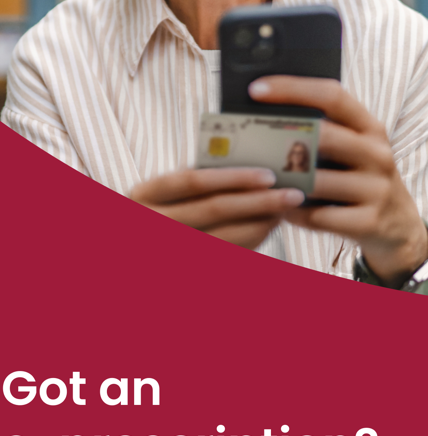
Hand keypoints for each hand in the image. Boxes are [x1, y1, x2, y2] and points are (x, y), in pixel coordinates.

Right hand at [130, 167, 304, 249]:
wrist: (144, 249)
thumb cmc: (160, 209)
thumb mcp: (165, 191)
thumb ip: (196, 176)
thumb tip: (249, 164)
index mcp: (144, 194)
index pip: (192, 181)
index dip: (232, 177)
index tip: (268, 174)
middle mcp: (153, 223)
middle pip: (214, 209)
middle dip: (258, 201)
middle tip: (292, 194)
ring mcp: (168, 251)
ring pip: (224, 239)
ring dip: (260, 224)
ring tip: (284, 210)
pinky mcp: (185, 270)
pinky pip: (226, 256)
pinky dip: (250, 241)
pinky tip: (267, 228)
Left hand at [249, 75, 427, 286]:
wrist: (397, 225)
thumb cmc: (361, 179)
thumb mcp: (354, 149)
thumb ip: (324, 132)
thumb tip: (265, 116)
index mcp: (370, 128)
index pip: (332, 95)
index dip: (292, 89)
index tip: (256, 90)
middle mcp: (377, 154)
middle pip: (325, 136)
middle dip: (283, 139)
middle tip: (251, 142)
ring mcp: (376, 189)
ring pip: (317, 181)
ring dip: (283, 181)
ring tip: (261, 180)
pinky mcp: (368, 221)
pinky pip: (318, 216)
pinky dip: (294, 212)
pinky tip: (282, 209)